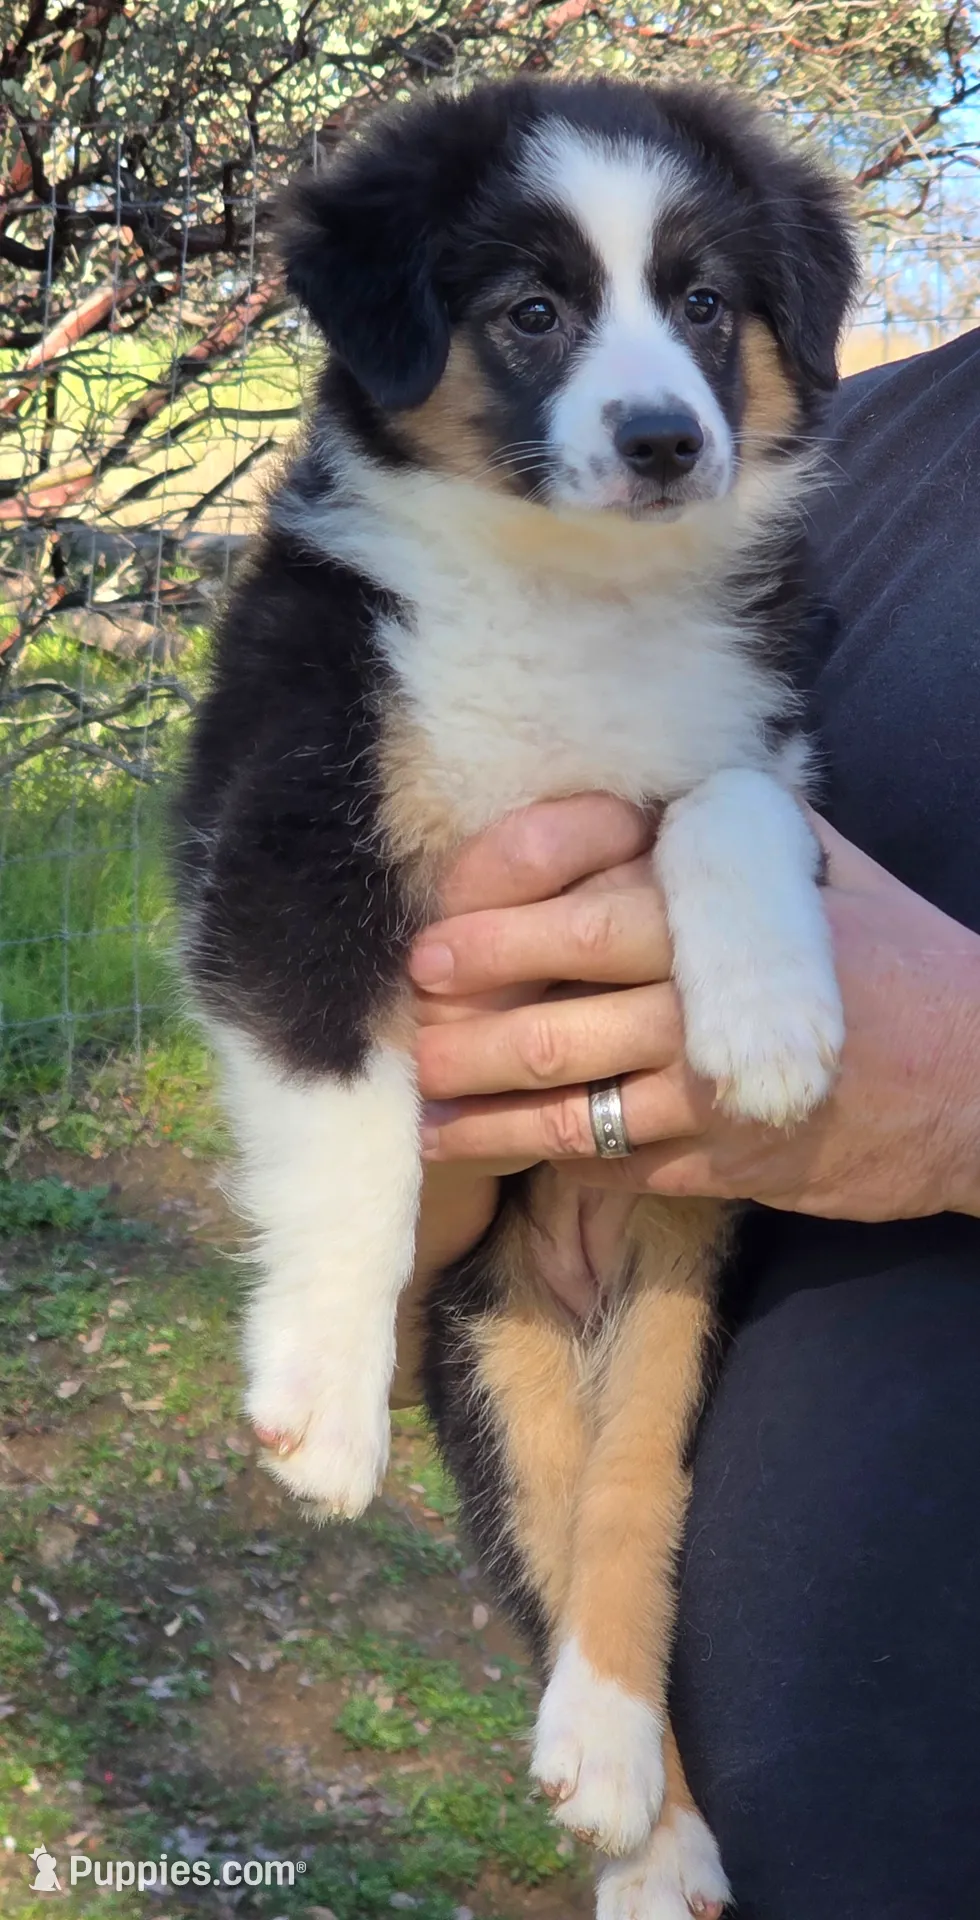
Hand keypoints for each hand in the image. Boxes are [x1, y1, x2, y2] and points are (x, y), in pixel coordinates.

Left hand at [412, 797, 979, 1221]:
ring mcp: (721, 1108)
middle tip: (412, 1041)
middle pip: (563, 1027)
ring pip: (580, 1115)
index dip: (501, 942)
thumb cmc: (908, 963)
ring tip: (427, 1122)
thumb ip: (734, 841)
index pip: (589, 927)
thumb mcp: (833, 872)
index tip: (431, 954)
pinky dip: (564, 1166)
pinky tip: (510, 1162)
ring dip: (491, 1121)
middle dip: (474, 1038)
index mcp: (727, 932)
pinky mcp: (734, 1173)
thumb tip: (643, 801)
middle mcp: (712, 1022)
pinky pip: (628, 1169)